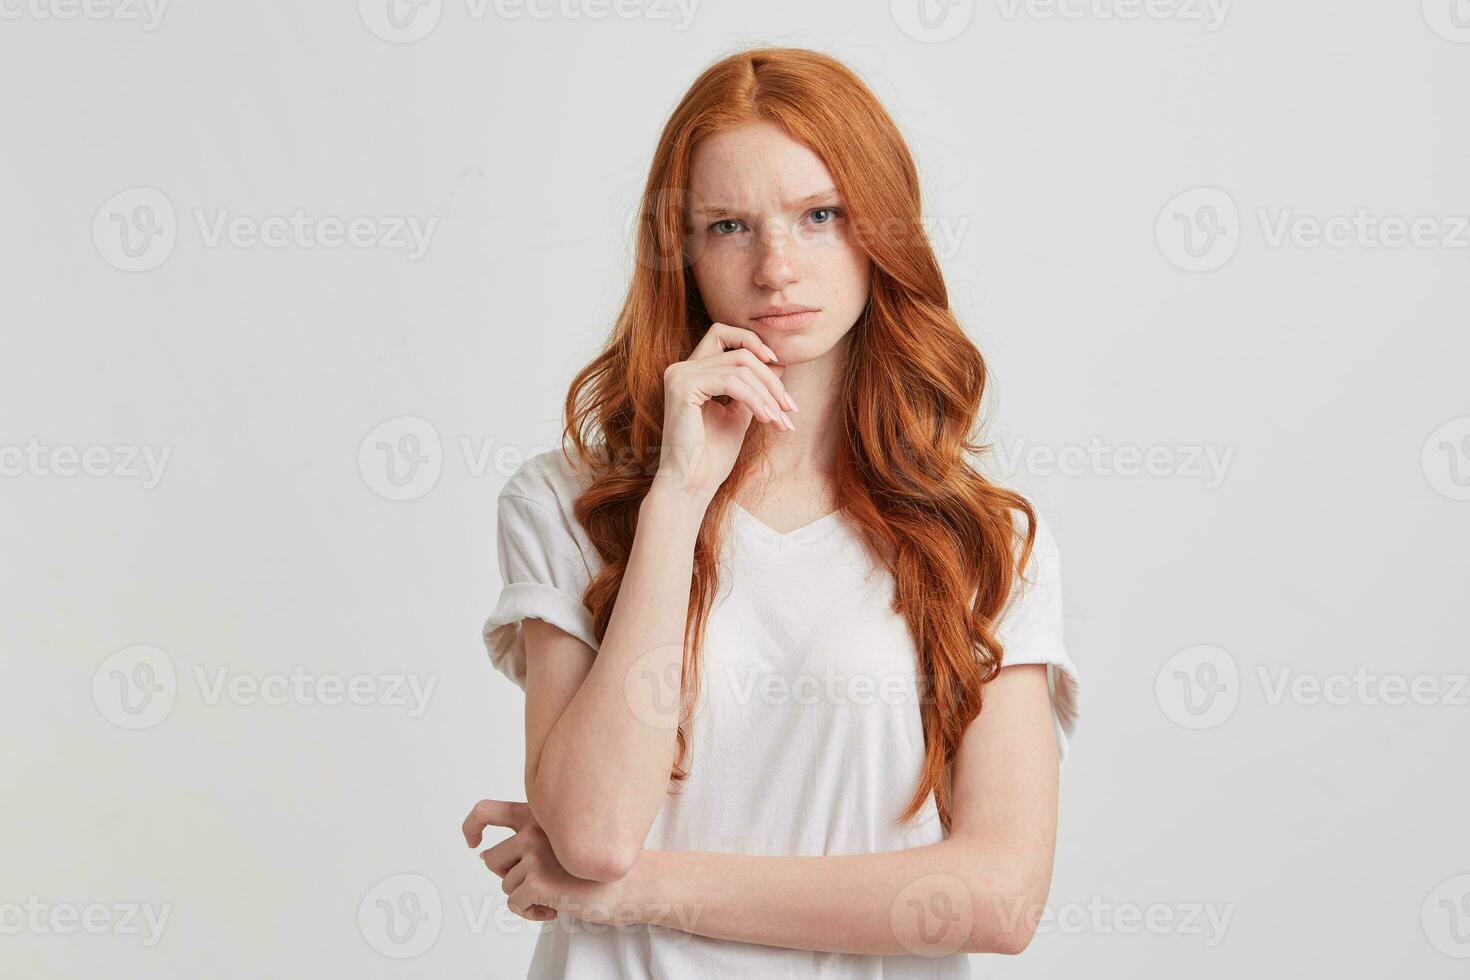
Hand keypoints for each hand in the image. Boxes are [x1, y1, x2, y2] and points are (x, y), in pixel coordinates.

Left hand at [462, 799, 624, 923]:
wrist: (631, 883)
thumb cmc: (596, 865)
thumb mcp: (562, 841)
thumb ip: (526, 839)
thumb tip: (484, 854)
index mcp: (538, 812)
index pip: (486, 811)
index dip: (471, 826)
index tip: (473, 842)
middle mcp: (534, 827)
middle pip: (492, 858)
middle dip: (508, 875)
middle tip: (535, 882)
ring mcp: (536, 852)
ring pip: (506, 884)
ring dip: (526, 897)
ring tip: (555, 895)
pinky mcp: (538, 879)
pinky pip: (514, 904)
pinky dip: (530, 913)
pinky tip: (555, 909)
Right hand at [656, 322, 797, 496]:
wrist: (692, 485)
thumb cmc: (712, 456)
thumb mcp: (739, 415)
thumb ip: (753, 389)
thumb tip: (776, 365)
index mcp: (692, 372)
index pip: (723, 334)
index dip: (753, 342)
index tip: (779, 366)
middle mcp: (681, 368)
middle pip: (739, 353)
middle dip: (771, 379)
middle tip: (789, 408)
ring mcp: (679, 376)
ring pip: (739, 366)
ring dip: (768, 393)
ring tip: (780, 419)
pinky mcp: (683, 387)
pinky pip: (731, 382)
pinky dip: (755, 398)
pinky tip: (767, 418)